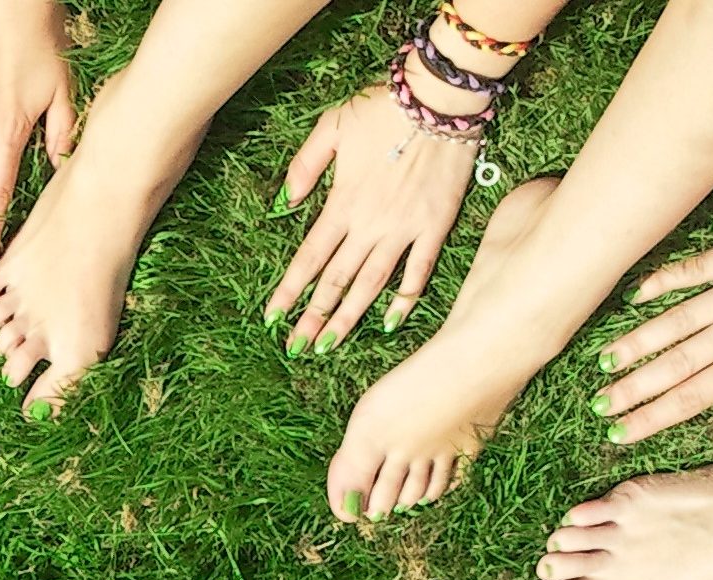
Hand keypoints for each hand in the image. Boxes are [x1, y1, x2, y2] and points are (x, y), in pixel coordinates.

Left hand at [267, 85, 472, 352]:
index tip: (272, 319)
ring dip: (348, 318)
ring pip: (371, 285)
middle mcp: (369, 225)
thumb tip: (283, 204)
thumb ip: (304, 167)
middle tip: (297, 348)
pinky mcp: (435, 227)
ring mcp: (404, 229)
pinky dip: (404, 299)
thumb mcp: (331, 126)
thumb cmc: (382, 108)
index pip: (308, 258)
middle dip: (313, 317)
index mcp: (341, 204)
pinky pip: (419, 271)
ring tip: (329, 346)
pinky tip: (389, 323)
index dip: (289, 291)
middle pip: (336, 281)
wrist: (439, 99)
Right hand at [594, 203, 712, 443]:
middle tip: (598, 404)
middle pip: (673, 364)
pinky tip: (637, 296)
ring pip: (674, 320)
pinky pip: (693, 269)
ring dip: (636, 342)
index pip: (692, 398)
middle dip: (631, 388)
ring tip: (604, 361)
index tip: (619, 435)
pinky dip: (663, 281)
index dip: (651, 418)